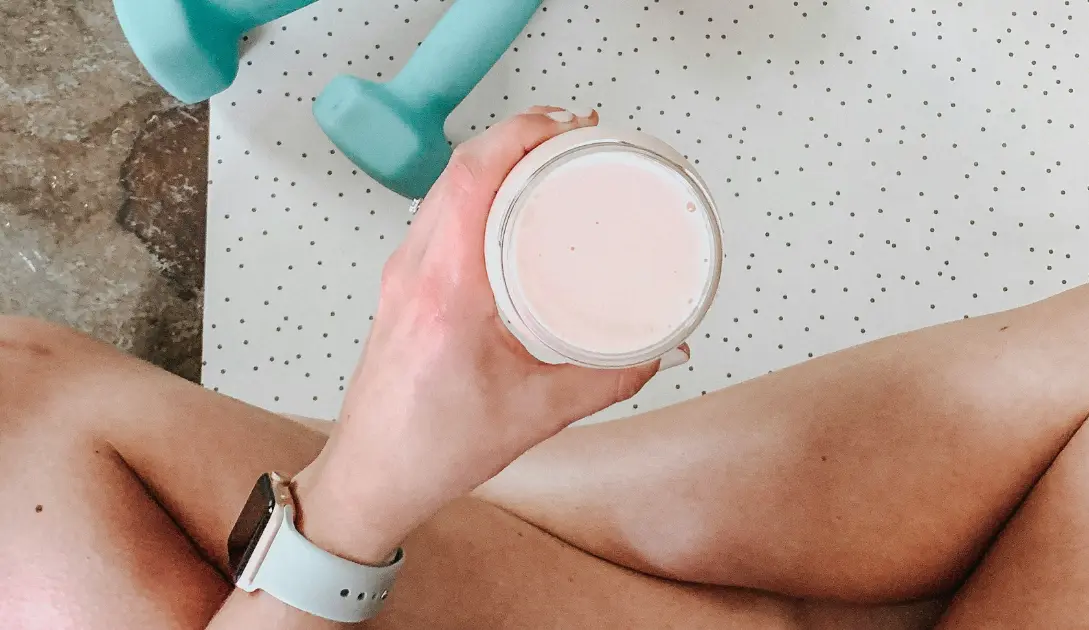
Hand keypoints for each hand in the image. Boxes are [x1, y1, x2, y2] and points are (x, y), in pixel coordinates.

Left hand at [292, 108, 684, 562]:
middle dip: (518, 135)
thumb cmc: (432, 449)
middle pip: (458, 168)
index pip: (472, 178)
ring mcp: (402, 273)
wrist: (374, 474)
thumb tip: (661, 350)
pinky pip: (436, 212)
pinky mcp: (402, 283)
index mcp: (446, 291)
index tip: (567, 127)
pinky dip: (475, 190)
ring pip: (443, 186)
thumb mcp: (539, 415)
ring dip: (493, 159)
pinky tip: (507, 203)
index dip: (521, 134)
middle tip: (572, 136)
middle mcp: (415, 270)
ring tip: (546, 158)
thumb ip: (610, 379)